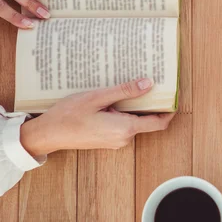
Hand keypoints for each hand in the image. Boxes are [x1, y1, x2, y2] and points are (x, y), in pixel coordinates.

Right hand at [19, 78, 174, 155]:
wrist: (48, 134)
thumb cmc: (69, 116)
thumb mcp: (97, 97)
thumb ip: (124, 91)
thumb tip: (148, 84)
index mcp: (124, 129)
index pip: (158, 123)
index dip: (170, 111)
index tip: (174, 95)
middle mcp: (123, 138)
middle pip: (147, 120)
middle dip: (149, 103)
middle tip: (150, 80)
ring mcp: (114, 141)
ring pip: (133, 121)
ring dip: (133, 106)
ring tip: (128, 84)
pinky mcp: (106, 139)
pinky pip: (122, 124)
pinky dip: (123, 111)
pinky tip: (114, 97)